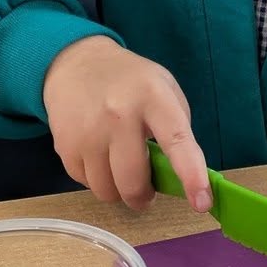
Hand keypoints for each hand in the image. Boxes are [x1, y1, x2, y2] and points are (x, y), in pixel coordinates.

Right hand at [42, 35, 211, 212]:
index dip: (191, 176)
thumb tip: (180, 176)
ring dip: (119, 191)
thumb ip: (177, 130)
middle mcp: (119, 114)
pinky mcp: (64, 145)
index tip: (202, 203)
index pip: (177, 141)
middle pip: (133, 181)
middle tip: (147, 191)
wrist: (76, 63)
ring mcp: (88, 131)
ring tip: (121, 169)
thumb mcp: (164, 89)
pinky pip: (86, 184)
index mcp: (153, 98)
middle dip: (143, 196)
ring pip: (107, 190)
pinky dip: (98, 180)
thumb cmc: (130, 81)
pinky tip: (100, 159)